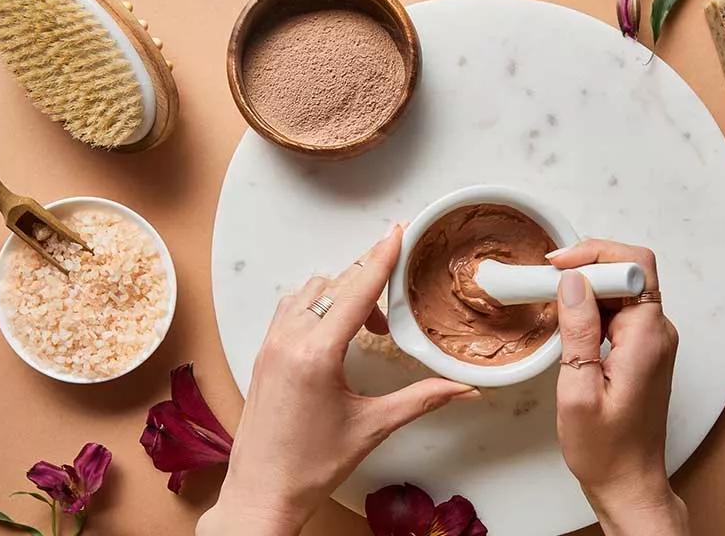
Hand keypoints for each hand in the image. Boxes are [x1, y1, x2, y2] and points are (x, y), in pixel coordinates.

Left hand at [197, 225, 477, 535]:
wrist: (262, 492)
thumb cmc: (310, 466)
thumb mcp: (372, 427)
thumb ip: (421, 400)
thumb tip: (462, 389)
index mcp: (316, 355)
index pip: (356, 291)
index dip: (380, 259)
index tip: (396, 233)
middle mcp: (288, 341)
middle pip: (334, 284)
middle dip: (368, 279)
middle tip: (394, 288)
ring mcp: (270, 345)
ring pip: (309, 291)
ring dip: (341, 293)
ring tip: (368, 325)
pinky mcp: (262, 354)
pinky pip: (290, 308)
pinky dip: (317, 305)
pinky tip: (336, 329)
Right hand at [551, 239, 687, 535]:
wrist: (629, 482)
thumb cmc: (605, 450)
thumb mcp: (578, 391)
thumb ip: (578, 331)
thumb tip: (572, 282)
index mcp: (647, 338)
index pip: (634, 266)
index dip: (594, 255)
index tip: (556, 268)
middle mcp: (658, 333)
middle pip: (629, 271)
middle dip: (587, 265)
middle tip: (546, 279)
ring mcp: (653, 341)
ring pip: (622, 289)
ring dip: (587, 286)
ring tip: (549, 299)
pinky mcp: (643, 350)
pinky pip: (619, 311)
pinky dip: (591, 306)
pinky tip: (566, 321)